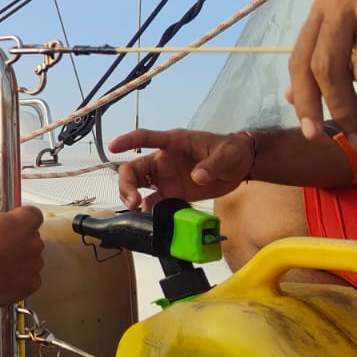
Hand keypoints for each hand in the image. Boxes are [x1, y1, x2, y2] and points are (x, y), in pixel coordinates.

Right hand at [0, 199, 43, 306]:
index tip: (14, 220)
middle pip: (31, 236)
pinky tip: (3, 274)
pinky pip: (30, 276)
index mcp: (22, 222)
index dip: (22, 217)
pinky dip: (20, 276)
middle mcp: (33, 242)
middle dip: (19, 239)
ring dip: (20, 258)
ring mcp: (34, 264)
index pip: (34, 213)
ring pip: (31, 257)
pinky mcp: (32, 283)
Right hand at [108, 127, 252, 210]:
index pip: (145, 138)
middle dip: (127, 183)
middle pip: (134, 168)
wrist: (243, 167)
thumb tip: (198, 177)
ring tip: (137, 209)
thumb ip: (211, 165)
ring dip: (131, 196)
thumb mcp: (226, 155)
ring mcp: (167, 178)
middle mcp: (164, 160)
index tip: (113, 147)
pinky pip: (154, 202)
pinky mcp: (174, 193)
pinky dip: (149, 211)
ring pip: (138, 186)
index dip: (128, 141)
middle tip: (133, 200)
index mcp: (173, 143)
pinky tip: (151, 218)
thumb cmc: (233, 151)